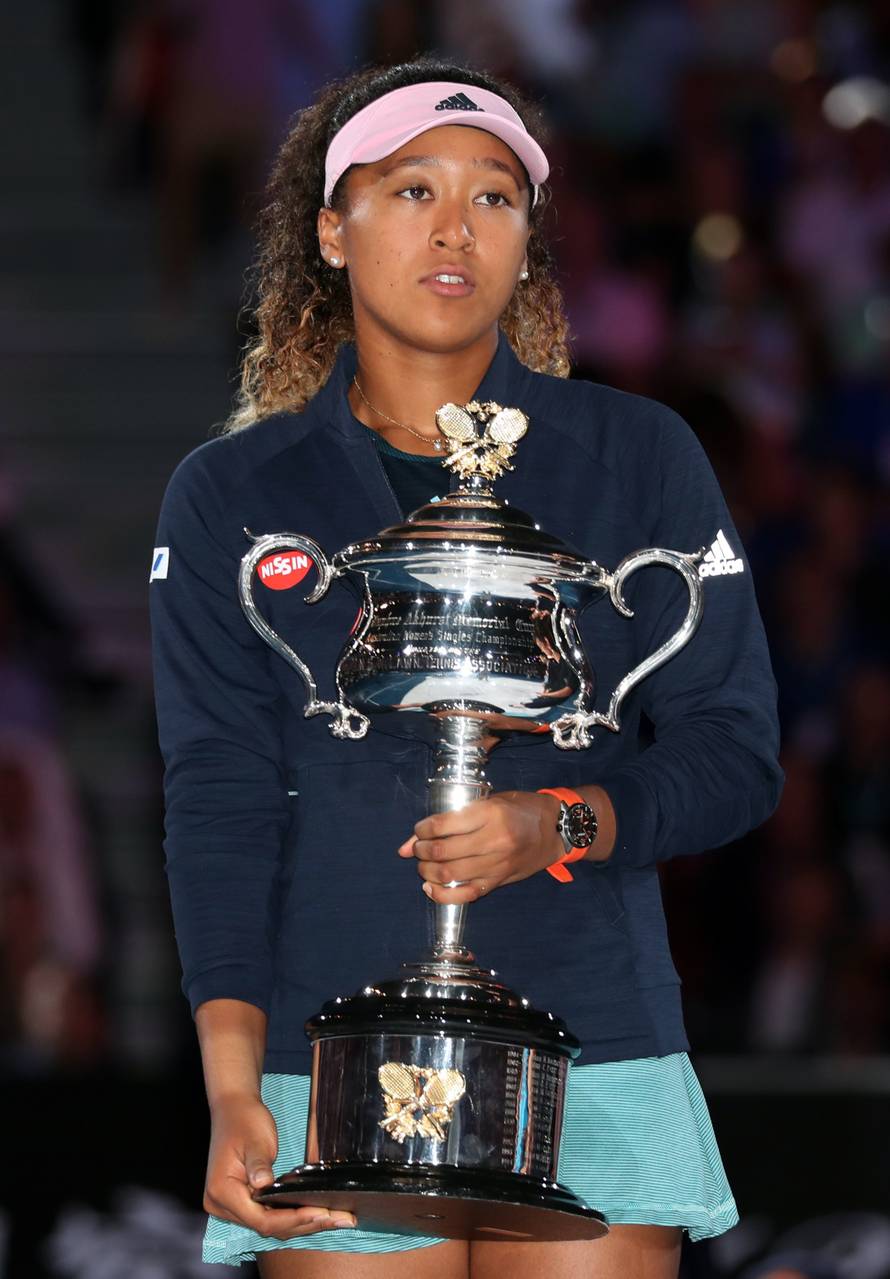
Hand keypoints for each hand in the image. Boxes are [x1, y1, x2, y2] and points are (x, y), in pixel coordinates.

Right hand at [203, 1093, 355, 1237]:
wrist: (233, 1108)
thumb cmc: (244, 1119)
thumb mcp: (256, 1140)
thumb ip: (259, 1164)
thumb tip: (265, 1185)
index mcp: (222, 1192)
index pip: (260, 1219)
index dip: (292, 1219)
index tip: (320, 1212)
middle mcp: (222, 1205)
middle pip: (267, 1226)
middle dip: (304, 1224)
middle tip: (338, 1219)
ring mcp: (230, 1207)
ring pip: (270, 1225)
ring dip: (301, 1223)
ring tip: (334, 1219)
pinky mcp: (241, 1202)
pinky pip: (268, 1216)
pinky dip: (290, 1215)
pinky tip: (314, 1213)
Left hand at [398, 790, 565, 904]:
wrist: (555, 830)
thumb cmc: (522, 809)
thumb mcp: (489, 801)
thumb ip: (452, 819)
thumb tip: (410, 841)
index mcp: (490, 813)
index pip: (443, 825)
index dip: (423, 829)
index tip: (421, 829)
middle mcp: (493, 840)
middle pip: (442, 851)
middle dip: (421, 851)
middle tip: (419, 848)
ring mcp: (497, 864)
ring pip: (449, 874)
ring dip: (427, 871)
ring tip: (425, 864)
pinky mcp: (498, 882)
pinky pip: (464, 895)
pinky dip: (442, 895)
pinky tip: (432, 887)